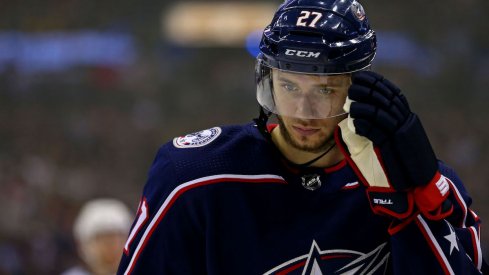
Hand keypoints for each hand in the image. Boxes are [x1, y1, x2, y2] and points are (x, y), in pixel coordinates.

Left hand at [336, 71, 451, 219]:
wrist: (419, 184)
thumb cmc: (400, 162)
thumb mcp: (391, 140)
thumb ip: (378, 127)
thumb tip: (355, 116)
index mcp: (407, 117)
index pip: (393, 93)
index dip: (378, 82)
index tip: (362, 75)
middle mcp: (406, 122)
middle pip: (386, 100)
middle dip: (368, 90)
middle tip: (353, 86)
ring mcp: (401, 134)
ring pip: (381, 114)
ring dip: (363, 107)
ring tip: (350, 106)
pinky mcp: (393, 147)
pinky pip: (377, 133)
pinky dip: (365, 126)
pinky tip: (355, 123)